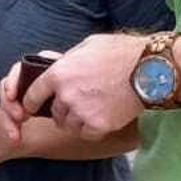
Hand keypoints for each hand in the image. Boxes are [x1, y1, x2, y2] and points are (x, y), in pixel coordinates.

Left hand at [5, 33, 142, 139]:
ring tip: (91, 110)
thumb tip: (53, 63)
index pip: (33, 95)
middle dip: (62, 110)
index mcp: (59, 73)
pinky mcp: (99, 125)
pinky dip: (92, 130)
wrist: (150, 68)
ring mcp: (82, 112)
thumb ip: (67, 59)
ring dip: (76, 121)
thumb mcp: (88, 46)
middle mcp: (67, 95)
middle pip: (54, 113)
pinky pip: (86, 135)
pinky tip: (101, 119)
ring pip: (69, 125)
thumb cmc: (121, 51)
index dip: (30, 103)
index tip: (32, 107)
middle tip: (77, 104)